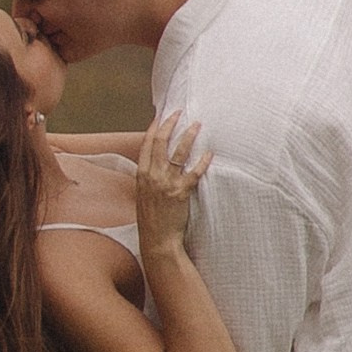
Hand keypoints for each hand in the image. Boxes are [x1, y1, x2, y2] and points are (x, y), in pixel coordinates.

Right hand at [132, 112, 210, 256]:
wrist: (157, 239)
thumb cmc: (151, 218)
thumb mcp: (143, 194)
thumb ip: (149, 177)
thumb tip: (156, 163)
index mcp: (141, 175)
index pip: (146, 144)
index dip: (154, 128)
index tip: (161, 116)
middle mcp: (152, 176)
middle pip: (160, 142)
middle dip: (170, 124)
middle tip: (179, 112)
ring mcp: (166, 183)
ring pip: (178, 153)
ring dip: (188, 136)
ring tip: (197, 125)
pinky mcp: (181, 192)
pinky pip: (194, 173)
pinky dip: (202, 162)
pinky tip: (210, 153)